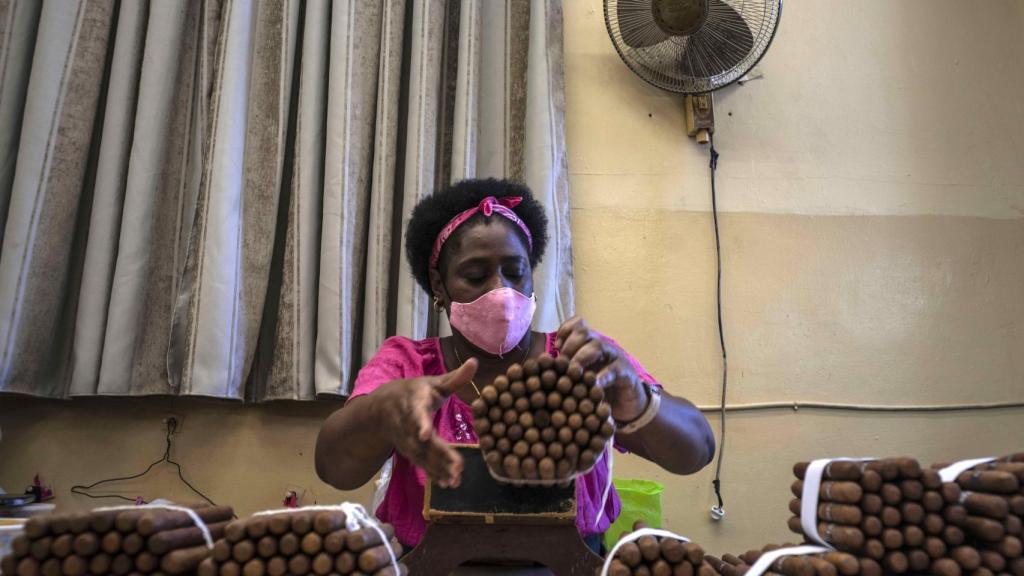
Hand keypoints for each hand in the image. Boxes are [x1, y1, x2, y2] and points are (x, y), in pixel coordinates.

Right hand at [375, 359, 477, 487]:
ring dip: (438, 469)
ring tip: (456, 479)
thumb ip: (455, 377)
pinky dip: (434, 474)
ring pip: (421, 456)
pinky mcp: (409, 450)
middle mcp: (408, 424)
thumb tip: (475, 362)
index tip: (425, 435)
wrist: (382, 408)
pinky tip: (448, 483)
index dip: (420, 424)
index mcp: (414, 402)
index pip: (416, 414)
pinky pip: (421, 464)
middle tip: (457, 467)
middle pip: (422, 441)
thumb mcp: (433, 382)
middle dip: (438, 455)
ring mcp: (406, 439)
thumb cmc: (414, 392)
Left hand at [554, 316, 648, 422]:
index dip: (564, 331)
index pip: (577, 325)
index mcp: (588, 344)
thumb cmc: (597, 389)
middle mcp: (601, 346)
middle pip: (584, 332)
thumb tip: (542, 370)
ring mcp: (614, 357)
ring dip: (581, 357)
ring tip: (573, 373)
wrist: (626, 404)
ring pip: (597, 346)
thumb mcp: (580, 377)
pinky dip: (601, 377)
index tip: (556, 347)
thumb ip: (566, 370)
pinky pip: (613, 370)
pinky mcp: (625, 373)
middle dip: (569, 345)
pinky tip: (593, 385)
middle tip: (562, 364)